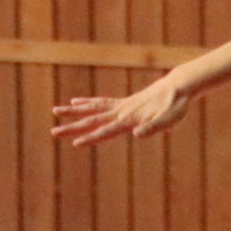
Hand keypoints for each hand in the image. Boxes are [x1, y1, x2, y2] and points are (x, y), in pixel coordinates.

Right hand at [52, 75, 192, 146]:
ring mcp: (120, 106)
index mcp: (129, 119)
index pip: (106, 131)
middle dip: (72, 127)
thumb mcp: (168, 121)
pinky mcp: (124, 103)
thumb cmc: (175, 107)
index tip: (74, 143)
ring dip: (73, 112)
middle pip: (92, 120)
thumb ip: (153, 128)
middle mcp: (121, 112)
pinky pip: (101, 103)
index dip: (90, 138)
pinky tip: (75, 101)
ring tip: (55, 110)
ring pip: (91, 109)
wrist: (177, 87)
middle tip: (53, 132)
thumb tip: (137, 135)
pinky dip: (87, 102)